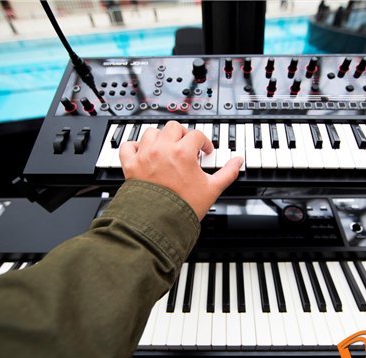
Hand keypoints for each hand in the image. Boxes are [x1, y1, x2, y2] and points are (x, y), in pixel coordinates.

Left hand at [120, 121, 242, 219]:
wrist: (159, 222)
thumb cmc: (183, 207)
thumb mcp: (212, 189)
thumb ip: (227, 172)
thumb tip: (238, 162)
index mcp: (182, 152)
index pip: (196, 135)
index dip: (204, 142)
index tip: (205, 151)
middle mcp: (162, 149)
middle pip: (173, 127)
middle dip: (182, 135)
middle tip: (187, 146)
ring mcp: (144, 156)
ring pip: (151, 133)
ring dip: (160, 138)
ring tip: (166, 148)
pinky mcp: (130, 165)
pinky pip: (128, 146)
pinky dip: (134, 146)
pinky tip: (142, 152)